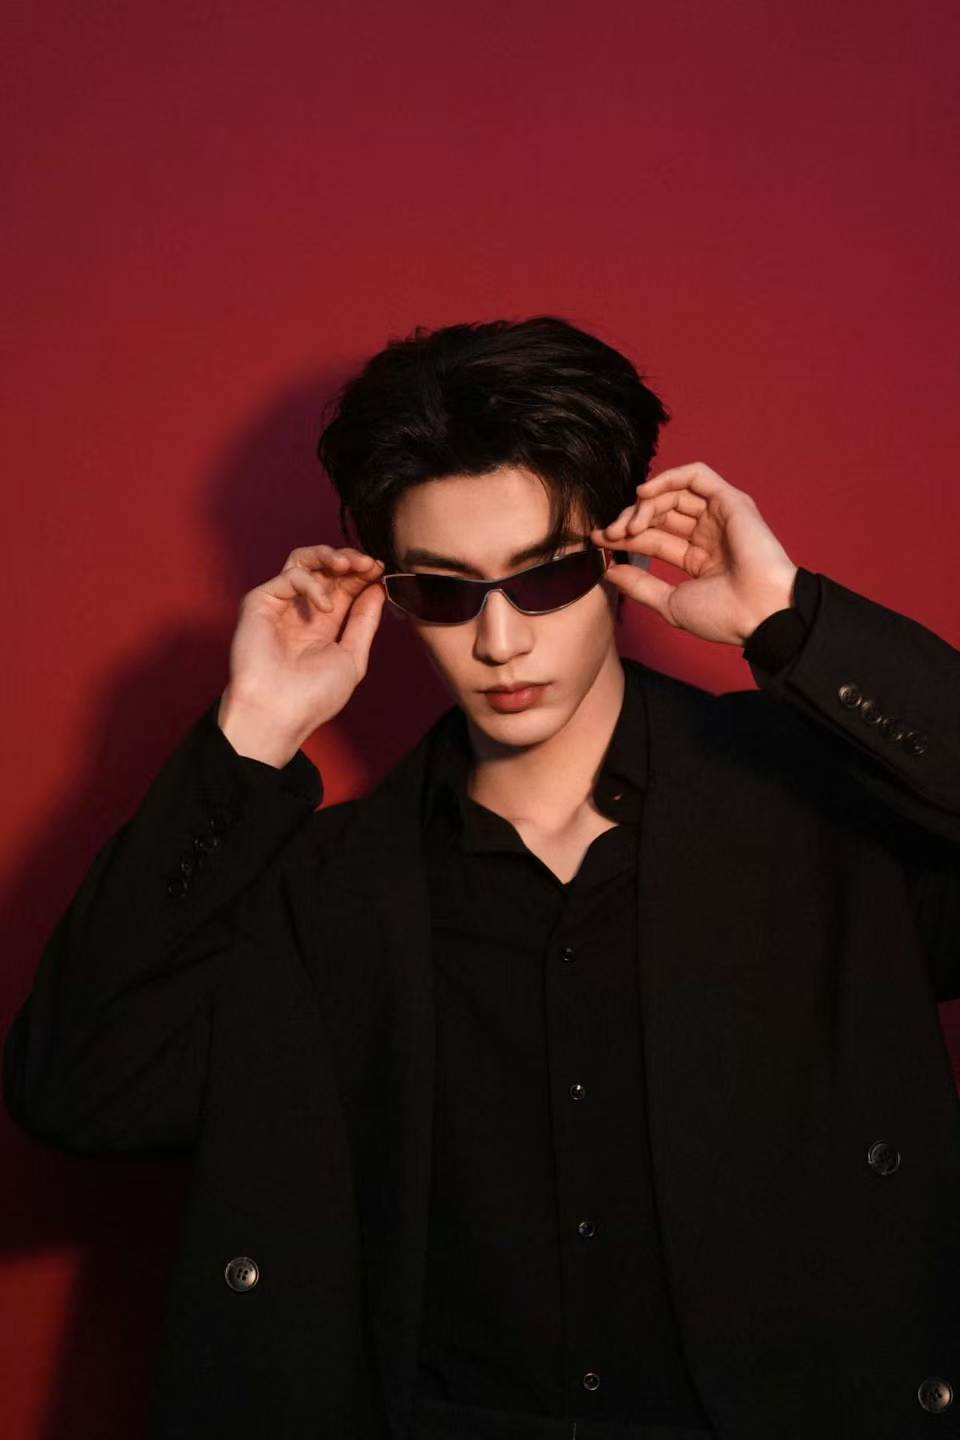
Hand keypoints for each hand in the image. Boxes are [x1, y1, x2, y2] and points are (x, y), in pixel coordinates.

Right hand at [218, 544, 385, 761]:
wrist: (280, 712)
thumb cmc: (314, 695)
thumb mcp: (352, 656)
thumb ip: (364, 621)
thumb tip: (377, 589)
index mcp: (324, 624)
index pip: (344, 586)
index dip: (362, 573)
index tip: (379, 568)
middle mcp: (302, 610)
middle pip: (325, 568)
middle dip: (349, 559)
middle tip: (367, 563)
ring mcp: (281, 604)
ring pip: (302, 560)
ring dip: (329, 555)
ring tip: (348, 566)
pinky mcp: (260, 602)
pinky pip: (290, 576)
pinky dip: (312, 584)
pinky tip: (324, 608)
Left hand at [590, 462, 798, 645]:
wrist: (757, 613)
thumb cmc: (722, 616)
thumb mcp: (670, 603)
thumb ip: (640, 585)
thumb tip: (610, 571)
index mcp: (699, 558)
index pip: (654, 538)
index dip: (626, 536)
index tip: (599, 540)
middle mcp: (709, 534)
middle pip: (660, 514)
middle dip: (630, 520)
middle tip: (610, 533)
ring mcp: (720, 516)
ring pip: (673, 494)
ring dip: (645, 504)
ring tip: (629, 525)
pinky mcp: (730, 501)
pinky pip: (696, 476)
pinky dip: (668, 478)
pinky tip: (645, 493)